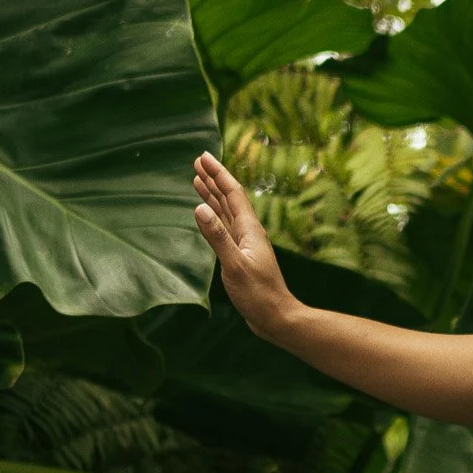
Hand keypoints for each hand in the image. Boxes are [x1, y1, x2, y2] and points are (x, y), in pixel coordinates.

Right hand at [192, 151, 296, 339]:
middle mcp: (248, 231)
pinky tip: (208, 214)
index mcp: (250, 228)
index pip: (232, 193)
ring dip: (212, 195)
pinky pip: (225, 227)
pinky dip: (214, 216)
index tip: (203, 157)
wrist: (275, 316)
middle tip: (197, 161)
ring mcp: (245, 242)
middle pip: (229, 198)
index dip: (218, 174)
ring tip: (198, 180)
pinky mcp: (240, 254)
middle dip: (214, 178)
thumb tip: (200, 208)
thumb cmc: (258, 294)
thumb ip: (217, 237)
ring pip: (226, 211)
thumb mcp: (234, 266)